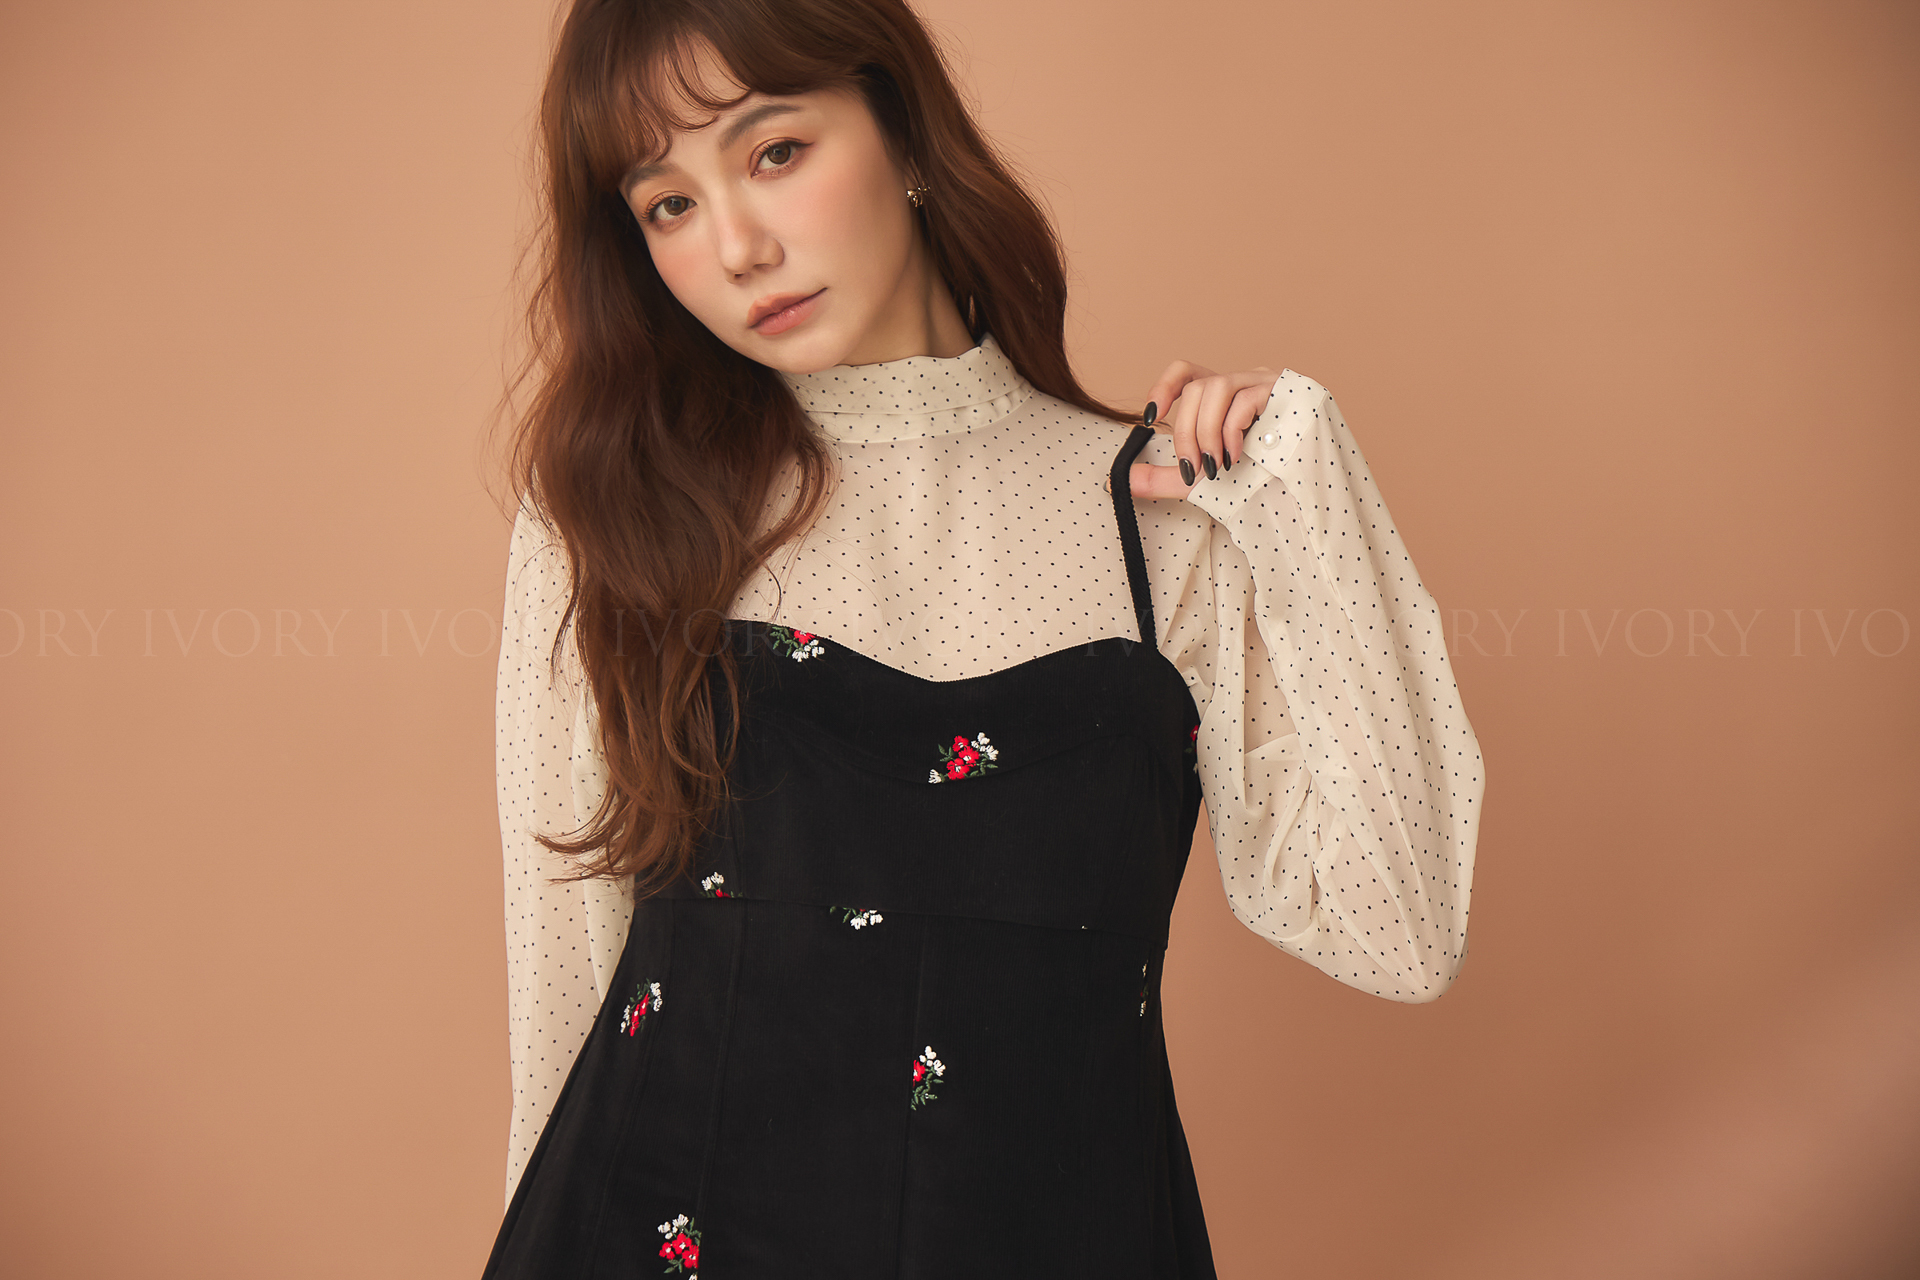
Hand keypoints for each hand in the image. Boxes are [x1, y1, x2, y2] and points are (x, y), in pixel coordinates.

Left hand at [1127, 361, 1278, 498]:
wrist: (1308, 491)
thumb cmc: (1259, 479)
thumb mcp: (1202, 478)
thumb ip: (1163, 478)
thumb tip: (1121, 480)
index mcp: (1223, 397)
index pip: (1187, 370)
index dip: (1163, 386)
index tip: (1149, 418)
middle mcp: (1243, 381)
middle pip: (1197, 387)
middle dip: (1184, 431)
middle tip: (1191, 468)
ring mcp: (1265, 383)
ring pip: (1217, 388)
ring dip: (1206, 432)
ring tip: (1215, 466)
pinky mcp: (1285, 392)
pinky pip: (1245, 400)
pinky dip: (1231, 431)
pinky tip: (1236, 456)